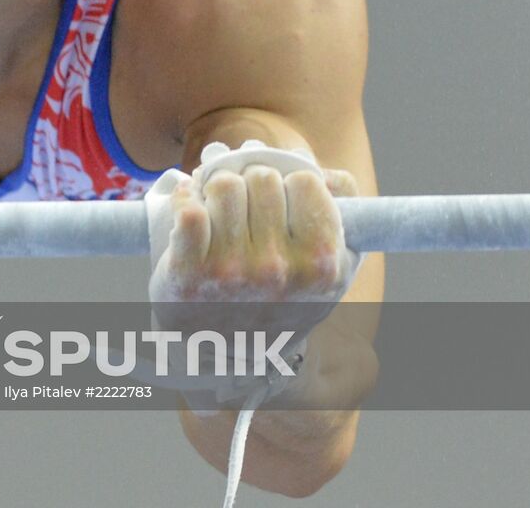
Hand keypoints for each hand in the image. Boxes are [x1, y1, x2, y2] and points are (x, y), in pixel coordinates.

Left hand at [144, 141, 361, 403]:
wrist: (233, 355)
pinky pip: (188, 209)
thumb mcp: (330, 267)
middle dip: (251, 181)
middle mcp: (277, 269)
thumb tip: (324, 173)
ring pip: (223, 184)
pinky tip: (191, 209)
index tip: (279, 196)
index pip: (304, 179)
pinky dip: (185, 199)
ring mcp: (230, 272)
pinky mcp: (187, 274)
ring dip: (217, 188)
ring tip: (219, 208)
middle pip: (260, 176)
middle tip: (244, 201)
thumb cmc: (282, 300)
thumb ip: (344, 214)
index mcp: (321, 264)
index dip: (289, 181)